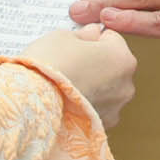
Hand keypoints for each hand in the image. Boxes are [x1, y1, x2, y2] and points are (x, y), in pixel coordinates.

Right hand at [22, 25, 137, 127]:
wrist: (33, 102)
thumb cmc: (48, 66)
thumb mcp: (63, 37)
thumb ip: (84, 34)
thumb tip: (92, 34)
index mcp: (122, 57)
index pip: (112, 38)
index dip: (91, 39)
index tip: (77, 43)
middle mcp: (126, 84)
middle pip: (112, 66)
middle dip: (95, 63)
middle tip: (70, 63)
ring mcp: (116, 108)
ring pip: (107, 89)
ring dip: (92, 85)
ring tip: (66, 83)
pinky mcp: (102, 126)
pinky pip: (98, 108)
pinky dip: (87, 103)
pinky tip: (68, 100)